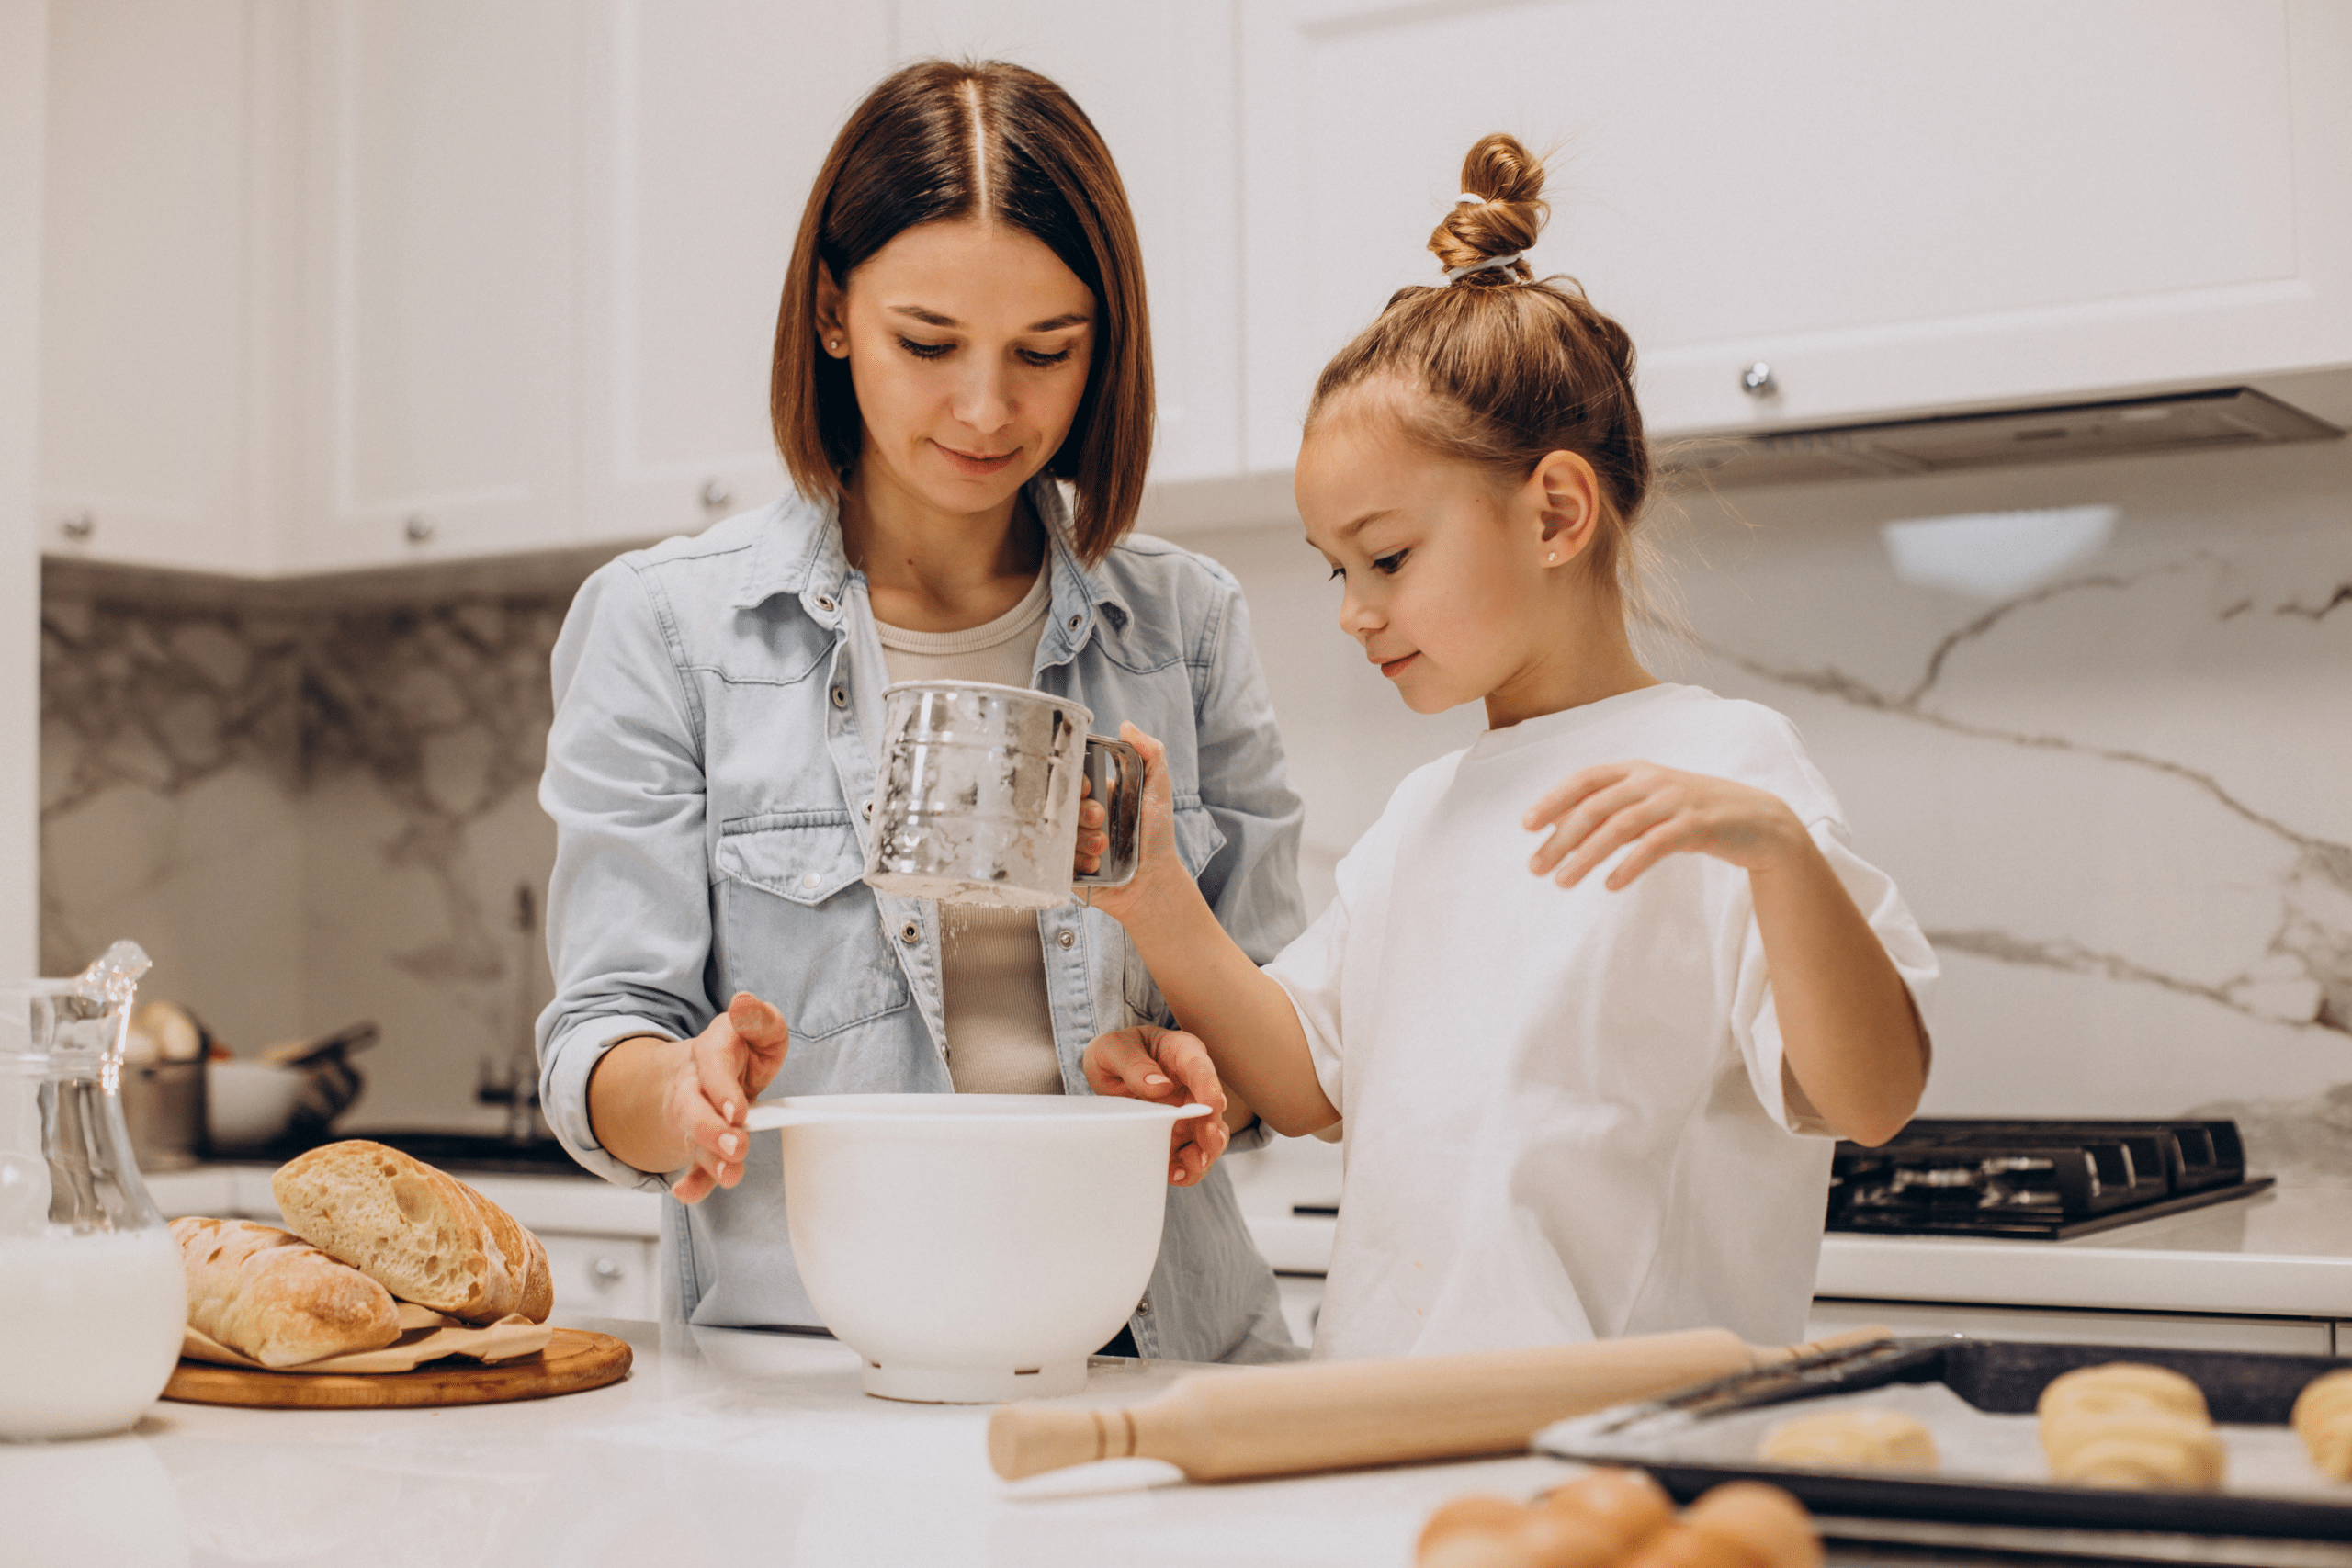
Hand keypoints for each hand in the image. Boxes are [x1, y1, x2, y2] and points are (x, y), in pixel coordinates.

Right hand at [665, 992, 790, 1203]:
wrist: (709, 1070)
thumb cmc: (744, 1049)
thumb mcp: (758, 1027)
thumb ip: (758, 1019)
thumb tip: (745, 1002)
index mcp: (712, 1051)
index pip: (712, 1065)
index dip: (722, 1088)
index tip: (738, 1111)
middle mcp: (694, 1085)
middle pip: (693, 1108)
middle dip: (711, 1130)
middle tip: (737, 1146)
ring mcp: (692, 1116)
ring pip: (693, 1140)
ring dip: (709, 1159)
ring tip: (729, 1175)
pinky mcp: (698, 1143)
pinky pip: (692, 1164)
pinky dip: (693, 1182)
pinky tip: (688, 1193)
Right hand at [1076, 724, 1183, 926]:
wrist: (1154, 882)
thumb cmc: (1156, 836)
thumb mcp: (1158, 790)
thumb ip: (1151, 754)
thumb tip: (1127, 726)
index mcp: (1095, 793)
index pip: (1070, 777)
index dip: (1076, 780)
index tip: (1090, 787)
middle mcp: (1078, 815)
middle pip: (1059, 803)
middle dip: (1080, 811)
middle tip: (1100, 818)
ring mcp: (1070, 841)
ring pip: (1057, 832)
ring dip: (1082, 839)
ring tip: (1105, 847)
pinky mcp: (1065, 866)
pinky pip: (1056, 859)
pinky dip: (1077, 861)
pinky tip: (1097, 865)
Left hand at [1082, 1024, 1231, 1185]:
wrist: (1109, 1069)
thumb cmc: (1116, 1051)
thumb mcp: (1114, 1049)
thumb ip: (1134, 1065)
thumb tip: (1160, 1087)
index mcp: (1182, 1054)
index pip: (1199, 1067)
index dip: (1209, 1086)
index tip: (1213, 1104)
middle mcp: (1193, 1085)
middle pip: (1212, 1108)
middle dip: (1213, 1128)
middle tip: (1208, 1141)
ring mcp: (1188, 1112)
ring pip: (1208, 1136)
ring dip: (1205, 1153)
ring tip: (1194, 1164)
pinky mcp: (1178, 1135)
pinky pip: (1189, 1155)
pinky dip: (1187, 1168)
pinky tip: (1176, 1174)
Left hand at [1523, 761, 1804, 890]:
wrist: (1760, 821)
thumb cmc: (1694, 813)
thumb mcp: (1651, 803)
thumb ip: (1613, 809)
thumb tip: (1562, 829)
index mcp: (1637, 770)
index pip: (1585, 779)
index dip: (1553, 800)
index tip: (1526, 826)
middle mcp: (1653, 779)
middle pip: (1595, 807)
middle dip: (1560, 839)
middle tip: (1535, 868)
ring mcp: (1676, 800)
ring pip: (1619, 827)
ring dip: (1586, 855)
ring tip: (1563, 882)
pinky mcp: (1697, 825)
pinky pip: (1655, 845)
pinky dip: (1629, 864)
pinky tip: (1609, 884)